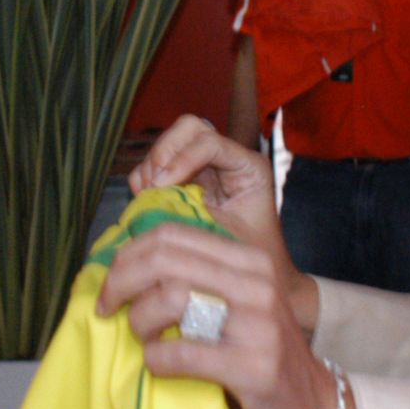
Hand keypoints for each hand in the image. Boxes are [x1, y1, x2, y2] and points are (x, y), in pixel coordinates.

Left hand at [97, 220, 347, 408]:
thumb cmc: (262, 356)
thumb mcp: (239, 302)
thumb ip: (198, 277)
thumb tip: (126, 262)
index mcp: (250, 260)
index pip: (172, 234)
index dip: (128, 255)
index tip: (111, 283)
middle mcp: (258, 283)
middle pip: (164, 260)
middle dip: (120, 283)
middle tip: (106, 308)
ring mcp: (259, 324)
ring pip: (170, 298)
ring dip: (140, 321)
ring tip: (144, 339)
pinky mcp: (254, 368)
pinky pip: (180, 353)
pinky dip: (156, 360)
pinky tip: (158, 366)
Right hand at [127, 115, 314, 326]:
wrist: (264, 279)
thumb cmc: (254, 261)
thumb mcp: (229, 239)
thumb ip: (196, 218)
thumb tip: (154, 204)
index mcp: (248, 168)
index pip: (210, 142)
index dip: (183, 158)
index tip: (163, 186)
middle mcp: (228, 160)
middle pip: (190, 128)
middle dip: (166, 151)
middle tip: (154, 185)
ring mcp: (206, 168)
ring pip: (171, 142)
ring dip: (152, 166)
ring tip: (149, 195)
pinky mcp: (187, 181)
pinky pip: (157, 166)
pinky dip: (145, 178)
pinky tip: (146, 200)